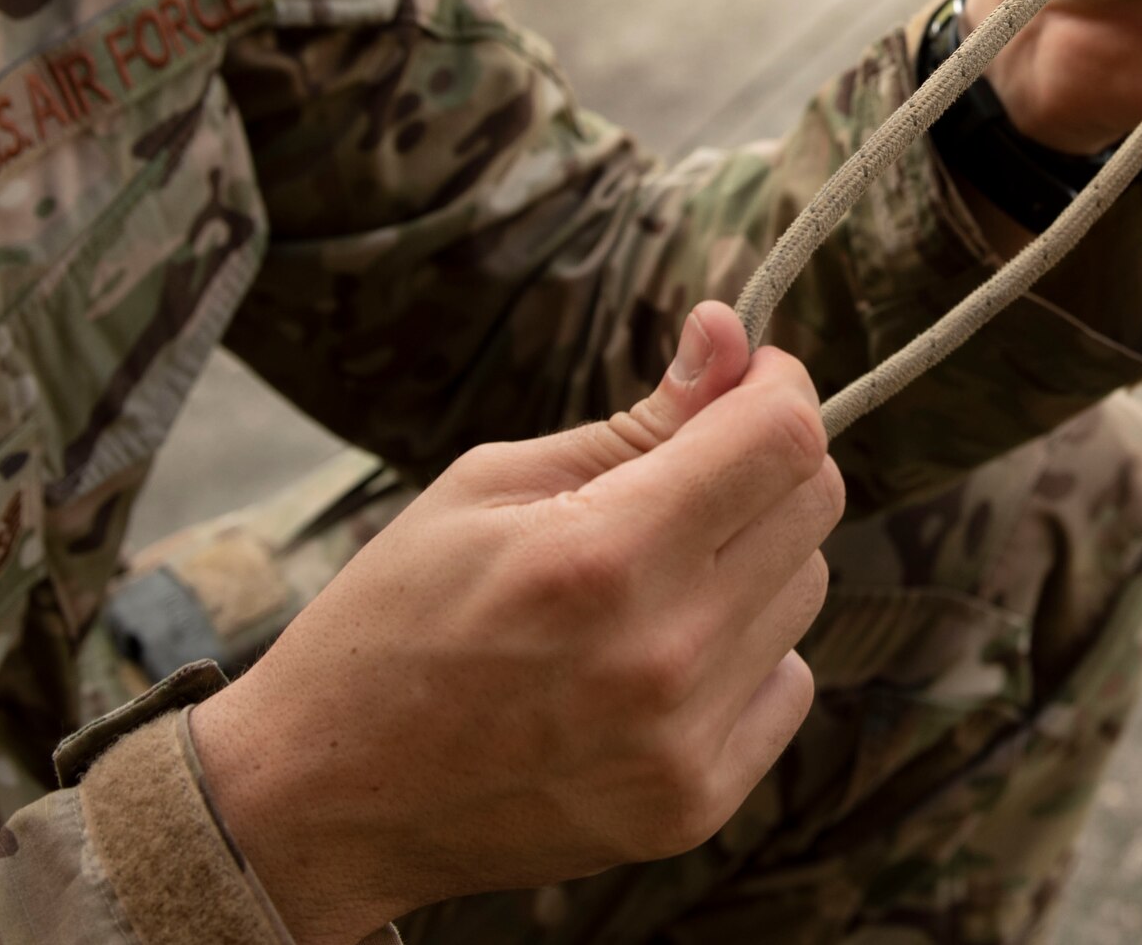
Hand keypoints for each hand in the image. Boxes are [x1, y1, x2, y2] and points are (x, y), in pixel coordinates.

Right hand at [190, 302, 842, 944]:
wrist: (327, 798)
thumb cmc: (394, 619)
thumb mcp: (490, 485)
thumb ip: (636, 420)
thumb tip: (729, 334)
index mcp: (604, 554)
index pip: (783, 439)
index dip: (778, 384)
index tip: (746, 376)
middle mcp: (663, 653)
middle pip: (814, 505)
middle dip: (767, 460)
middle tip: (692, 469)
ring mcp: (685, 743)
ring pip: (807, 590)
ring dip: (754, 558)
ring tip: (654, 575)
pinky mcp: (695, 806)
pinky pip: (788, 684)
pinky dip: (747, 652)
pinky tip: (660, 656)